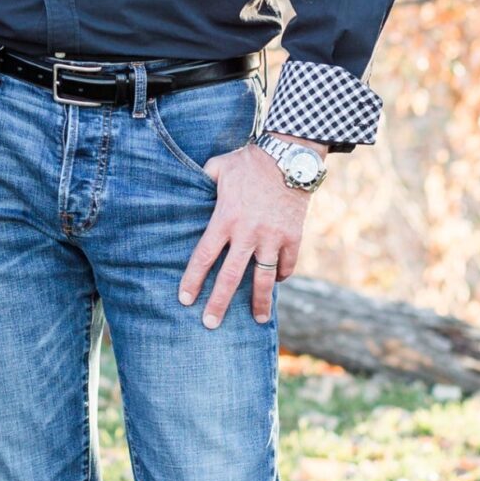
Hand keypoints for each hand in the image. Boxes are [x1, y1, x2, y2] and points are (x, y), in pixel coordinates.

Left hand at [177, 141, 318, 327]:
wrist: (289, 155)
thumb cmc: (248, 161)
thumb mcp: (217, 168)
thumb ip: (203, 183)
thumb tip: (188, 190)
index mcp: (225, 219)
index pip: (204, 257)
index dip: (193, 281)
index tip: (186, 300)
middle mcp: (248, 233)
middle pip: (231, 277)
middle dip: (219, 303)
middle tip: (210, 325)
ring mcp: (273, 237)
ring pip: (264, 279)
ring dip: (260, 302)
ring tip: (258, 320)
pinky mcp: (293, 236)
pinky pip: (287, 265)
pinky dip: (281, 275)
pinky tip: (276, 283)